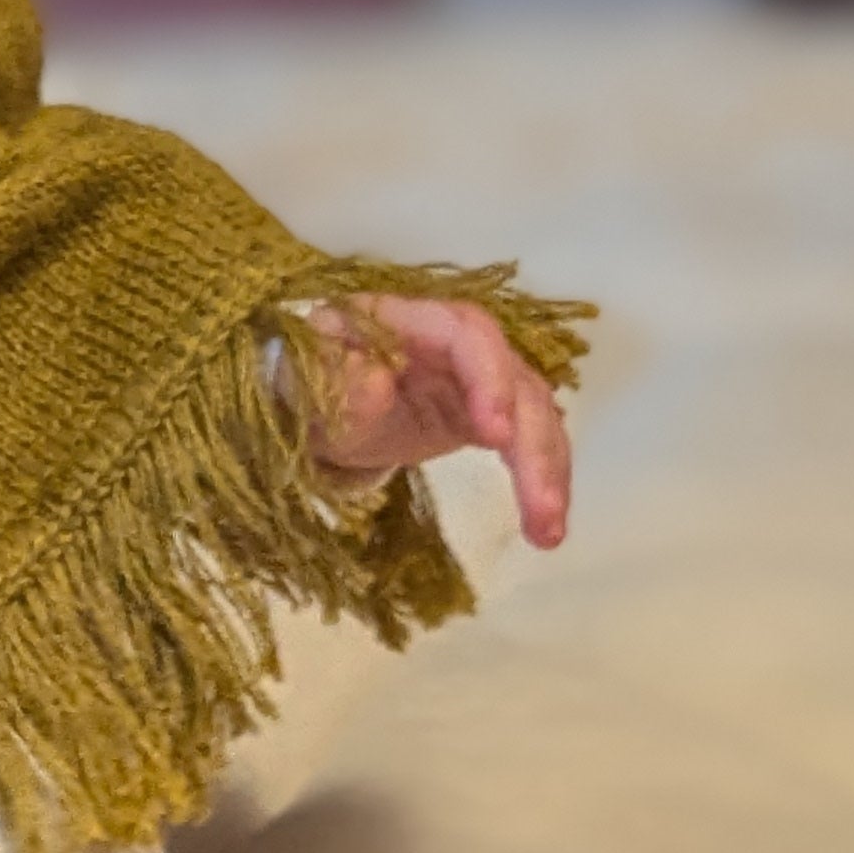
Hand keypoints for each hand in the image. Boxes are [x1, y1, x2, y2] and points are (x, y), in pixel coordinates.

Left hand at [297, 295, 571, 550]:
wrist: (316, 409)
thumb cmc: (310, 387)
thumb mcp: (305, 386)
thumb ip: (336, 383)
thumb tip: (376, 383)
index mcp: (407, 320)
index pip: (465, 334)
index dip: (489, 379)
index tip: (496, 436)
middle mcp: (456, 340)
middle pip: (515, 378)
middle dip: (531, 442)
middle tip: (540, 503)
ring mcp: (478, 377)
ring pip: (533, 415)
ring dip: (547, 472)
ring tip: (548, 532)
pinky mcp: (489, 414)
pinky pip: (527, 442)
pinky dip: (540, 482)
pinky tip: (546, 528)